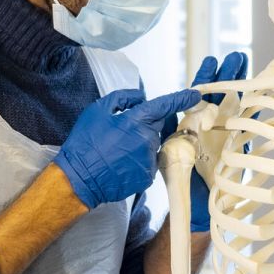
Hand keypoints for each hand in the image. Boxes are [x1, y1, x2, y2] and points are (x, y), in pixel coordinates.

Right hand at [56, 88, 201, 208]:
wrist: (79, 178)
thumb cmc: (85, 143)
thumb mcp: (97, 110)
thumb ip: (123, 98)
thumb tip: (141, 98)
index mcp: (136, 120)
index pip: (166, 105)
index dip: (182, 98)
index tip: (194, 95)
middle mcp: (147, 139)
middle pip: (157, 126)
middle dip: (146, 125)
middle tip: (124, 132)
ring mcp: (149, 159)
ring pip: (153, 144)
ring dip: (141, 144)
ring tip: (118, 151)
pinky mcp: (147, 176)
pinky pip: (149, 162)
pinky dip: (139, 160)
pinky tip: (121, 163)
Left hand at [187, 52, 247, 231]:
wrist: (195, 206)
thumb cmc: (181, 181)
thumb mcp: (170, 154)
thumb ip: (171, 135)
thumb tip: (168, 114)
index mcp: (191, 125)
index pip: (198, 96)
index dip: (205, 78)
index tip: (211, 61)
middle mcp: (209, 127)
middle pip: (219, 95)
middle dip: (227, 75)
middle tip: (236, 56)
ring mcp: (225, 136)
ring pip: (234, 106)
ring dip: (240, 87)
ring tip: (248, 66)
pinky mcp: (237, 148)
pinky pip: (245, 126)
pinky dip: (251, 111)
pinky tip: (259, 96)